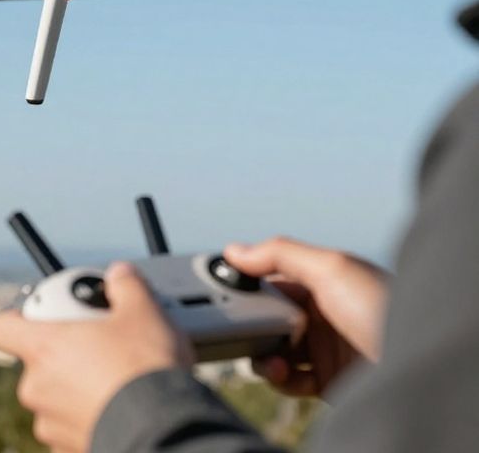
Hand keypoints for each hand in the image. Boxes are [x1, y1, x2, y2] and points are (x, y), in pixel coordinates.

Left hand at [0, 262, 193, 452]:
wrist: (164, 432)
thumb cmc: (144, 371)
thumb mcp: (143, 312)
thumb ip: (126, 286)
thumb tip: (121, 275)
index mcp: (43, 349)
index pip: (0, 327)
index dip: (16, 319)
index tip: (39, 318)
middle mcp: (37, 388)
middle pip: (37, 365)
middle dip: (64, 358)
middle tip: (97, 351)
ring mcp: (50, 423)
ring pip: (55, 399)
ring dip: (76, 392)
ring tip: (113, 385)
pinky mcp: (68, 449)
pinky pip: (71, 429)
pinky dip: (89, 420)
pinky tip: (116, 413)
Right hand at [224, 237, 389, 396]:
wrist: (415, 370)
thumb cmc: (386, 311)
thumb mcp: (333, 268)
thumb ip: (281, 254)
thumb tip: (233, 250)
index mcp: (325, 280)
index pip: (272, 276)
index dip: (244, 281)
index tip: (216, 285)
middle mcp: (324, 313)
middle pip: (268, 314)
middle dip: (249, 321)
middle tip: (239, 327)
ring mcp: (325, 348)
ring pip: (274, 347)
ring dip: (261, 352)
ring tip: (266, 356)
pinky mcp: (326, 381)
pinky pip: (288, 379)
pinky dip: (277, 377)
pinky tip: (280, 372)